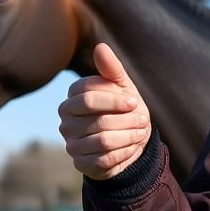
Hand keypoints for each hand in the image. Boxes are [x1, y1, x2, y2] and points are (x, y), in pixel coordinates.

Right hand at [58, 43, 151, 179]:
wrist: (130, 141)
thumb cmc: (124, 108)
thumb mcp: (123, 87)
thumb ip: (111, 69)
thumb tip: (100, 47)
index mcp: (72, 97)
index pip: (89, 97)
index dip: (115, 100)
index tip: (134, 101)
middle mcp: (66, 120)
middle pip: (97, 119)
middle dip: (125, 119)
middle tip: (143, 119)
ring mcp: (71, 143)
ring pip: (102, 140)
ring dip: (128, 136)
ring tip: (141, 132)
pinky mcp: (80, 163)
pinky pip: (103, 159)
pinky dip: (123, 152)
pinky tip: (132, 147)